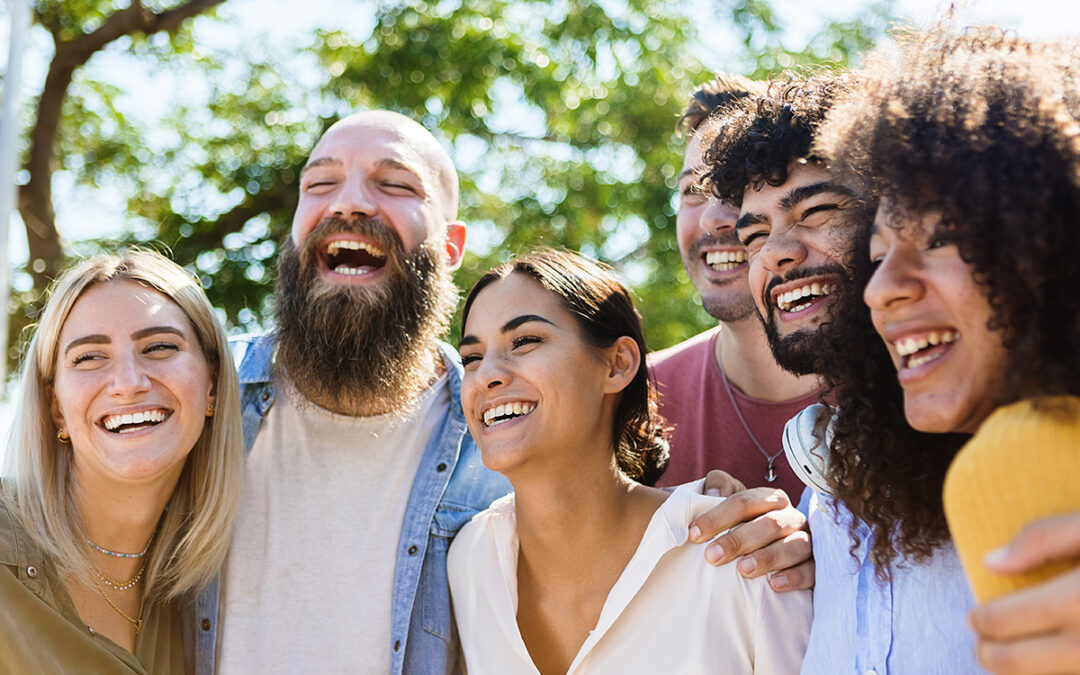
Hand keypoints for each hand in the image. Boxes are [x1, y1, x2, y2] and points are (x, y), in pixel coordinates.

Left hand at [690, 470, 812, 591]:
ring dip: (768, 557)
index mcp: (770, 499)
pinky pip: (811, 571)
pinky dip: (795, 577)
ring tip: (743, 570)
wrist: (757, 555)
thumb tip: (714, 493)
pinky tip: (775, 585)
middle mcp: (791, 517)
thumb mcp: (724, 502)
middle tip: (712, 556)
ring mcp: (806, 541)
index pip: (744, 502)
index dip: (718, 516)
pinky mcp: (816, 567)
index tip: (694, 534)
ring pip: (794, 545)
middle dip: (739, 540)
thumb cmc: (737, 527)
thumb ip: (717, 486)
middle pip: (769, 524)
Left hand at [969, 511, 1079, 673]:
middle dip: (991, 655)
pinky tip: (1051, 654)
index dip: (981, 620)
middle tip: (984, 646)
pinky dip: (1054, 669)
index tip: (976, 617)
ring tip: (1015, 652)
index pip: (1002, 622)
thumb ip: (1043, 539)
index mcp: (1075, 600)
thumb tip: (992, 562)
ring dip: (1023, 669)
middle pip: (1016, 664)